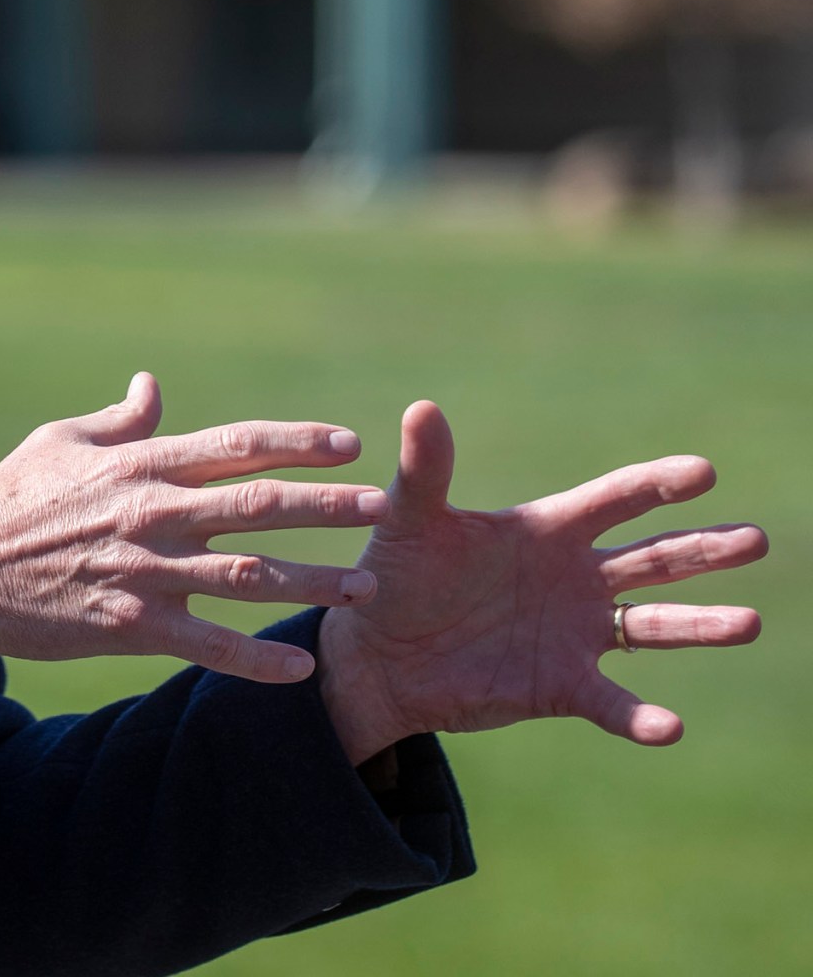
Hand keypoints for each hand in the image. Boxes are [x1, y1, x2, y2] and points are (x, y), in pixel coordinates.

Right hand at [0, 373, 388, 687]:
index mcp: (139, 465)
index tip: (348, 442)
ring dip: (313, 581)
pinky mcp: (129, 626)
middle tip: (383, 507)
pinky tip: (302, 668)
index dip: (297, 442)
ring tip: (367, 588)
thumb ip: (119, 421)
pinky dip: (257, 658)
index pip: (235, 445)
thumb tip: (154, 387)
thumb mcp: (58, 441)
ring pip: (248, 576)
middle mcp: (151, 514)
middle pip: (259, 505)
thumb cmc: (7, 500)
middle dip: (328, 505)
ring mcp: (143, 573)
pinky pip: (208, 645)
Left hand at [317, 401, 767, 764]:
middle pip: (654, 559)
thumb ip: (425, 472)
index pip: (615, 500)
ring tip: (749, 621)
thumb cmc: (397, 577)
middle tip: (754, 539)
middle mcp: (576, 579)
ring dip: (702, 625)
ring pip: (653, 627)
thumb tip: (422, 408)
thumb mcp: (410, 523)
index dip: (657, 485)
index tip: (704, 471)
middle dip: (704, 549)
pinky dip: (641, 716)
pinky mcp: (562, 686)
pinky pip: (612, 702)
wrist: (379, 655)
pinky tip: (670, 727)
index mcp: (548, 531)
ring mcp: (576, 633)